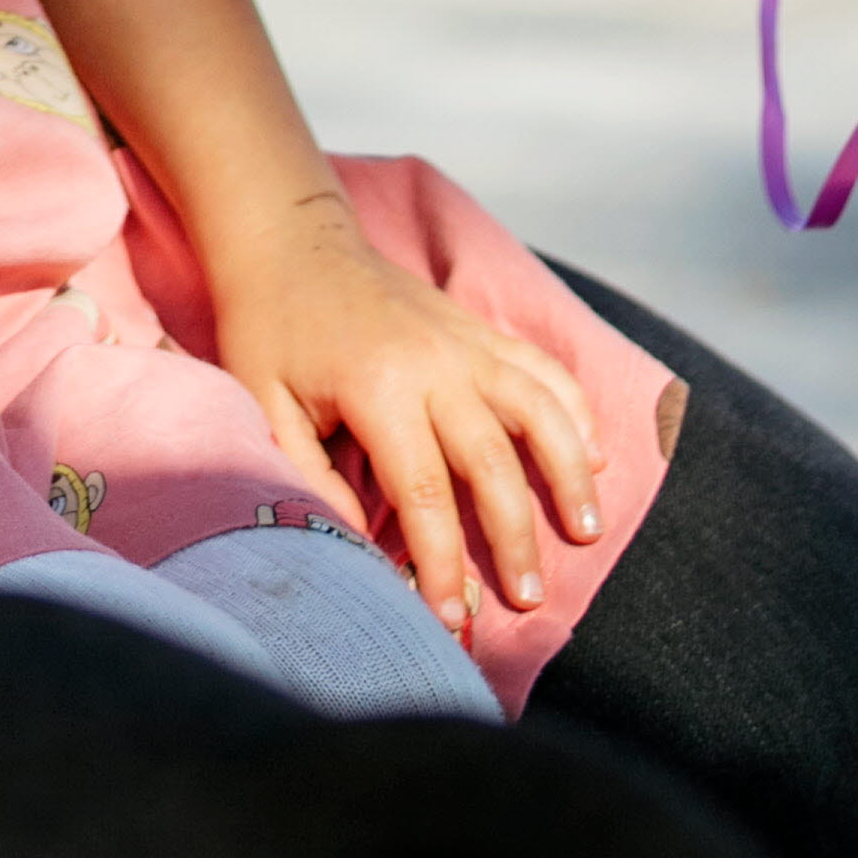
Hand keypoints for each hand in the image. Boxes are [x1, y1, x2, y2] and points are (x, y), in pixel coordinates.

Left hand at [204, 188, 606, 633]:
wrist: (291, 241)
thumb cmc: (269, 330)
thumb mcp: (263, 404)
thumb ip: (308, 475)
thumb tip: (357, 543)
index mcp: (378, 387)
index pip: (423, 493)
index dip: (442, 561)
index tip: (453, 616)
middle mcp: (436, 363)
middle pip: (492, 464)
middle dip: (513, 538)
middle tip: (525, 599)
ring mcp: (466, 341)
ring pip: (539, 412)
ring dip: (569, 474)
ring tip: (585, 532)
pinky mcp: (479, 328)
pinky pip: (542, 369)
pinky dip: (575, 411)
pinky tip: (594, 455)